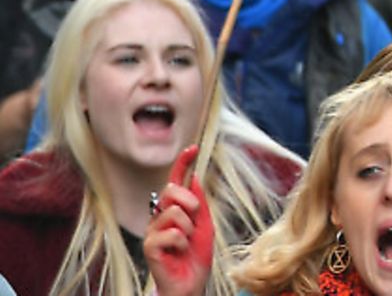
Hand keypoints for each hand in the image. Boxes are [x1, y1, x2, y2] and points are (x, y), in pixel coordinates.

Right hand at [145, 146, 212, 295]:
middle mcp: (159, 217)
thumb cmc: (196, 254)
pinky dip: (182, 242)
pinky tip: (179, 251)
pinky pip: (170, 233)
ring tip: (186, 242)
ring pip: (173, 212)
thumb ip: (198, 202)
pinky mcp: (149, 246)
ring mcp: (152, 231)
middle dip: (190, 201)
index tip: (193, 148)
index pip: (175, 182)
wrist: (192, 281)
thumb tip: (194, 177)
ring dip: (189, 228)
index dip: (182, 163)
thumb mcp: (204, 223)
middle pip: (171, 190)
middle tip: (196, 219)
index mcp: (173, 209)